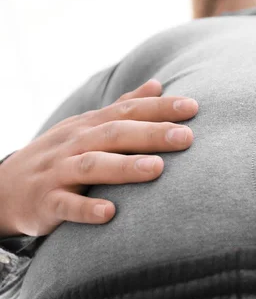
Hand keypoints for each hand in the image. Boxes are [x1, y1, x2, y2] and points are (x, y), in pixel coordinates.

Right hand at [0, 80, 197, 236]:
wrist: (3, 188)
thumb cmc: (60, 155)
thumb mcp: (88, 126)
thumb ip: (123, 107)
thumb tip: (157, 85)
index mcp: (90, 125)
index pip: (128, 111)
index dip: (160, 108)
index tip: (193, 107)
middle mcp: (75, 144)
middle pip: (116, 134)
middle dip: (152, 134)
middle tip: (187, 137)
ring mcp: (59, 172)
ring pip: (92, 166)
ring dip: (125, 167)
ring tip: (157, 169)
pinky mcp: (46, 202)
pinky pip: (66, 205)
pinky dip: (86, 208)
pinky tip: (110, 213)